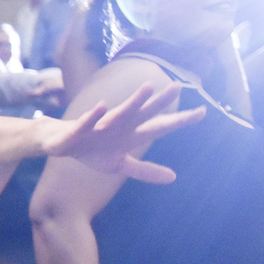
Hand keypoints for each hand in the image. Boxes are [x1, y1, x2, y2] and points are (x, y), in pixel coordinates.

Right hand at [41, 82, 202, 182]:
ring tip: (148, 88)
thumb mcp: (120, 165)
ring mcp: (100, 125)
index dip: (180, 120)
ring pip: (120, 112)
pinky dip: (94, 115)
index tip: (203, 112)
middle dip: (160, 101)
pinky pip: (87, 122)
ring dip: (134, 101)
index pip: (160, 126)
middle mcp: (119, 125)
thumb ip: (145, 171)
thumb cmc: (92, 150)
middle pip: (144, 112)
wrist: (60, 143)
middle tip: (178, 87)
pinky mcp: (79, 129)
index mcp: (131, 134)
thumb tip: (173, 177)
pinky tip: (101, 107)